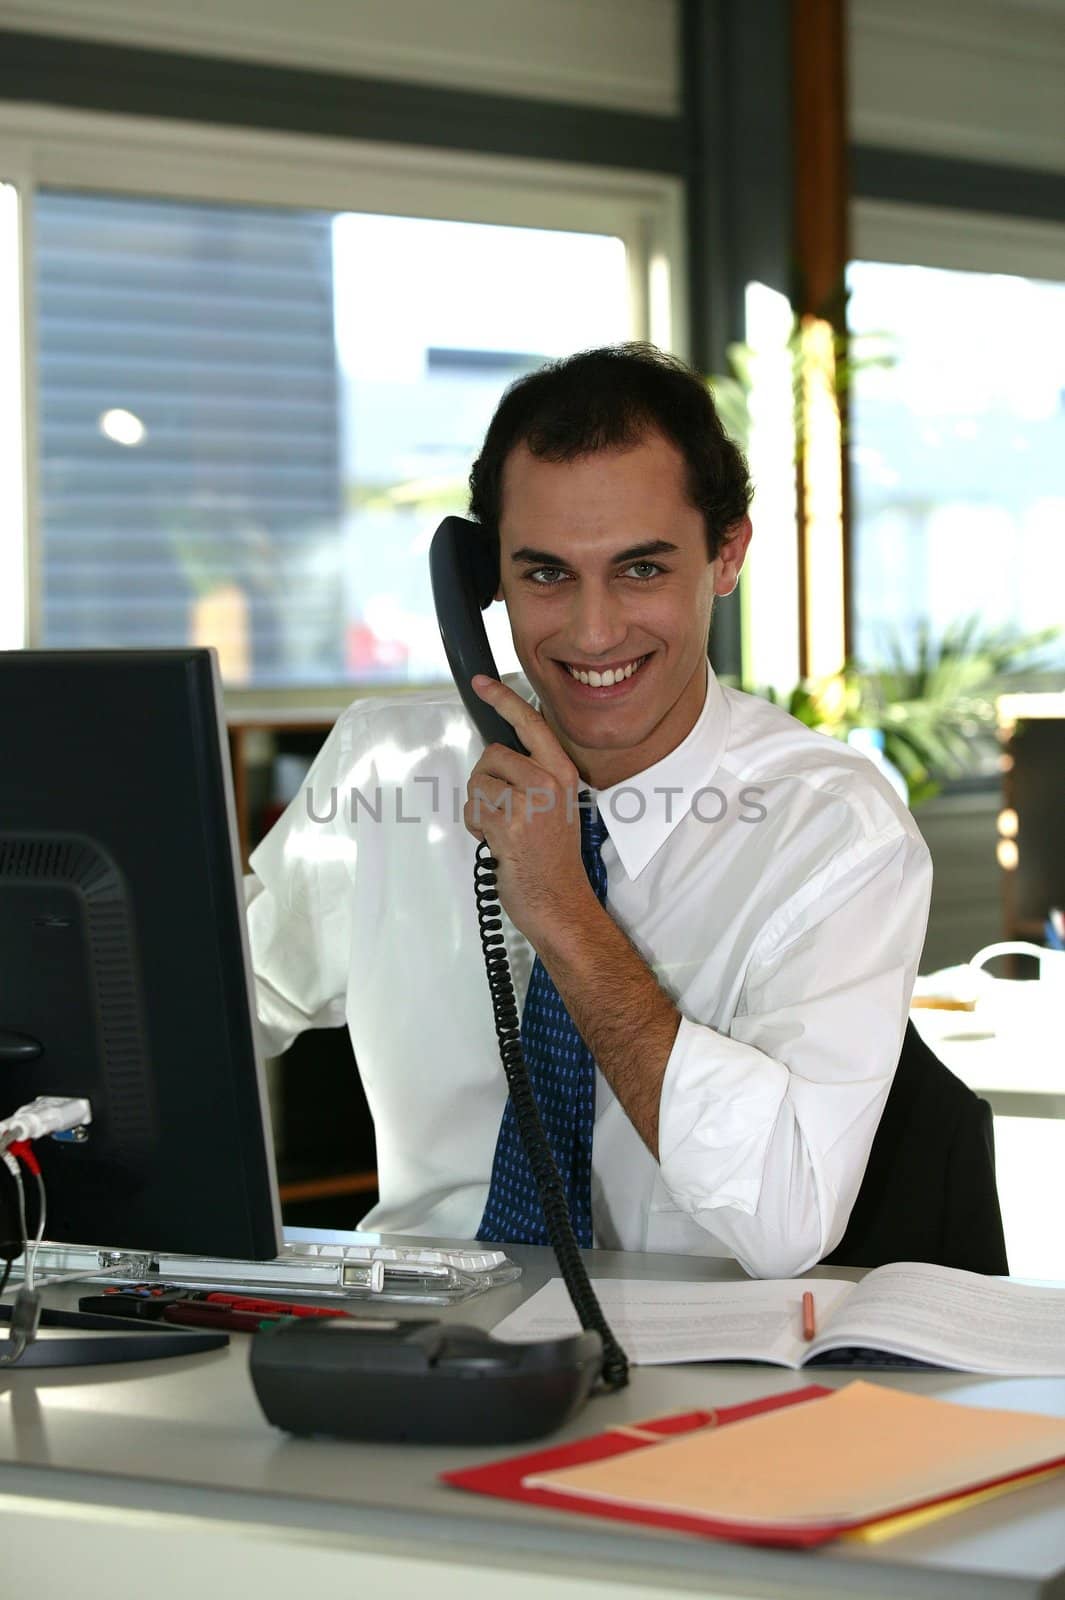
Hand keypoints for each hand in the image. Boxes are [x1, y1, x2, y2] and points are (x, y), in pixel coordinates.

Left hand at [463, 676, 599, 942]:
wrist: (559, 901)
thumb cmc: (551, 858)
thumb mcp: (553, 806)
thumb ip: (531, 776)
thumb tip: (496, 754)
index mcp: (562, 773)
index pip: (532, 724)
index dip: (504, 699)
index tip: (481, 682)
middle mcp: (549, 782)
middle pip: (492, 754)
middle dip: (485, 782)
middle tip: (503, 812)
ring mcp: (529, 803)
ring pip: (478, 783)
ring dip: (479, 809)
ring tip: (502, 831)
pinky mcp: (509, 824)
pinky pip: (473, 809)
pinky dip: (476, 827)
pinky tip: (496, 844)